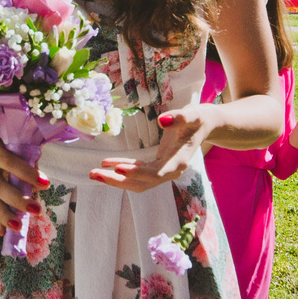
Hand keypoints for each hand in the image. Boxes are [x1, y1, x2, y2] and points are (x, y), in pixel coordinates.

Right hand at [0, 131, 48, 232]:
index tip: (46, 184)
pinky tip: (4, 232)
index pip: (10, 162)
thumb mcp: (20, 149)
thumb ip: (29, 164)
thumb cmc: (13, 149)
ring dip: (6, 216)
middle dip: (18, 200)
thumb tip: (39, 185)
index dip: (27, 174)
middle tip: (37, 210)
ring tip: (19, 227)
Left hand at [86, 105, 212, 193]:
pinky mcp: (156, 167)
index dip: (138, 174)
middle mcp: (170, 171)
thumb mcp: (192, 115)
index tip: (119, 168)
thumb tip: (162, 120)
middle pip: (142, 183)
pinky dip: (121, 168)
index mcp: (179, 162)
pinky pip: (136, 172)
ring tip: (93, 173)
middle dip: (118, 180)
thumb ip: (179, 117)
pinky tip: (106, 164)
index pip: (157, 173)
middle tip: (95, 174)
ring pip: (137, 182)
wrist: (203, 125)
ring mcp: (163, 171)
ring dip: (115, 179)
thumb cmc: (197, 119)